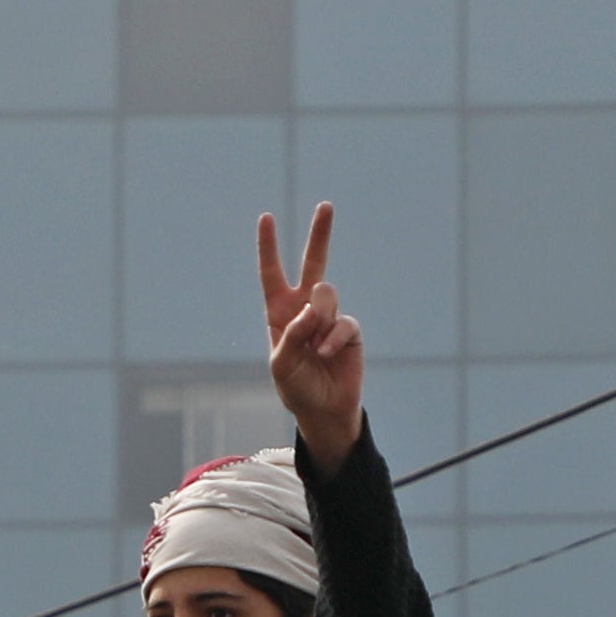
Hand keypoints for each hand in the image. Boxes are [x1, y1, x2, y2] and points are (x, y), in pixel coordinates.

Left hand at [258, 204, 364, 466]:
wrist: (324, 410)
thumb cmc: (296, 387)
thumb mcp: (281, 363)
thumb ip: (291, 333)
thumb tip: (315, 306)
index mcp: (279, 312)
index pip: (272, 273)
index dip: (268, 246)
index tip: (266, 218)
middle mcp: (305, 308)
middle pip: (313, 263)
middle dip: (320, 234)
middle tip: (326, 206)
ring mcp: (329, 317)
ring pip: (326, 295)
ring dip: (318, 319)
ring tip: (314, 348)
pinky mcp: (349, 329)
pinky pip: (342, 322)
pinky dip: (332, 338)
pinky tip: (326, 354)